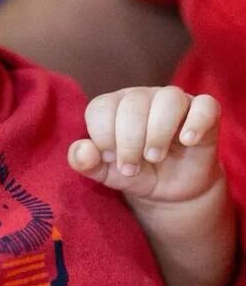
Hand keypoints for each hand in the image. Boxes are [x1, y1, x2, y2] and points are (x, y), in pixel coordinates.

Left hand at [68, 87, 221, 202]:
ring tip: (155, 157)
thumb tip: (80, 151)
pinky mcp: (203, 113)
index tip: (110, 158)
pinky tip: (187, 141)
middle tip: (131, 167)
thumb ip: (85, 162)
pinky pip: (205, 105)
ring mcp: (175, 102)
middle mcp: (142, 97)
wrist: (169, 189)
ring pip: (168, 99)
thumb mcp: (105, 173)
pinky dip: (196, 122)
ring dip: (158, 132)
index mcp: (114, 106)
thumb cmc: (134, 171)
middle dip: (128, 141)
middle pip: (132, 105)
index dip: (102, 136)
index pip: (100, 107)